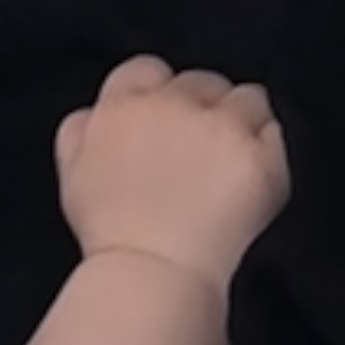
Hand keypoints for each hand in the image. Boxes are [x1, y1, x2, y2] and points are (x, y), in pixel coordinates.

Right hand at [53, 52, 290, 292]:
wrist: (152, 275)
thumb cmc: (111, 236)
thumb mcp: (71, 175)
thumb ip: (82, 132)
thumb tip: (96, 113)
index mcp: (122, 106)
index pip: (148, 70)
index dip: (162, 94)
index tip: (169, 122)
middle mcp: (172, 105)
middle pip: (203, 83)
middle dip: (206, 108)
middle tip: (205, 152)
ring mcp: (219, 127)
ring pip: (248, 98)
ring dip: (244, 122)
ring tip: (235, 163)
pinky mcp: (257, 156)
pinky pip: (274, 135)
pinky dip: (268, 153)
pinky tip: (253, 183)